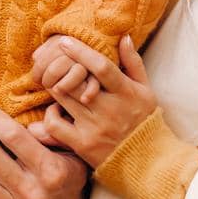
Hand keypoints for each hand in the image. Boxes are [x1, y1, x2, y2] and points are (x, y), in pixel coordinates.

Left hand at [31, 35, 156, 167]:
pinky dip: (50, 114)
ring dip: (53, 86)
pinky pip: (56, 125)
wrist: (148, 162)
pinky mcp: (83, 144)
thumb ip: (133, 63)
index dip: (81, 52)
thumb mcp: (145, 90)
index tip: (65, 41)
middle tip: (49, 61)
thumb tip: (123, 36)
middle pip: (75, 80)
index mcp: (126, 93)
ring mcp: (95, 127)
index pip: (101, 66)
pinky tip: (55, 110)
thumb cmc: (145, 121)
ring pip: (63, 99)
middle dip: (59, 68)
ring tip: (52, 82)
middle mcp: (110, 109)